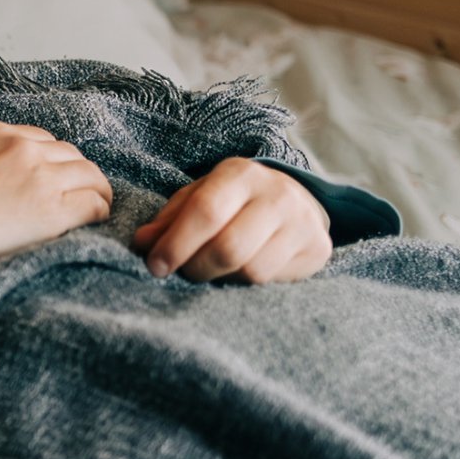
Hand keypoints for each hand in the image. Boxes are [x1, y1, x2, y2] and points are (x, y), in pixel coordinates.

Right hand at [0, 121, 114, 276]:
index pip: (41, 140)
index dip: (52, 160)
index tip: (53, 177)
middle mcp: (22, 148)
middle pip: (70, 154)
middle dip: (76, 173)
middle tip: (81, 192)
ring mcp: (40, 177)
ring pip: (89, 175)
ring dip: (95, 190)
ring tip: (96, 206)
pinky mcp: (53, 209)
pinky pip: (93, 203)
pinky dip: (99, 211)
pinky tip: (94, 221)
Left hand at [131, 158, 331, 283]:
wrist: (293, 200)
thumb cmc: (232, 201)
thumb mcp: (198, 199)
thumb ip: (168, 220)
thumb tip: (142, 243)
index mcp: (240, 174)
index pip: (206, 212)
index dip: (176, 244)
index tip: (155, 266)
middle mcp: (276, 194)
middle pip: (229, 247)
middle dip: (196, 268)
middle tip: (183, 272)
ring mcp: (302, 221)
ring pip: (252, 271)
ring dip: (221, 279)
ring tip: (210, 271)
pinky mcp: (317, 248)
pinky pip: (272, 281)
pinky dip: (245, 284)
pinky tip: (236, 273)